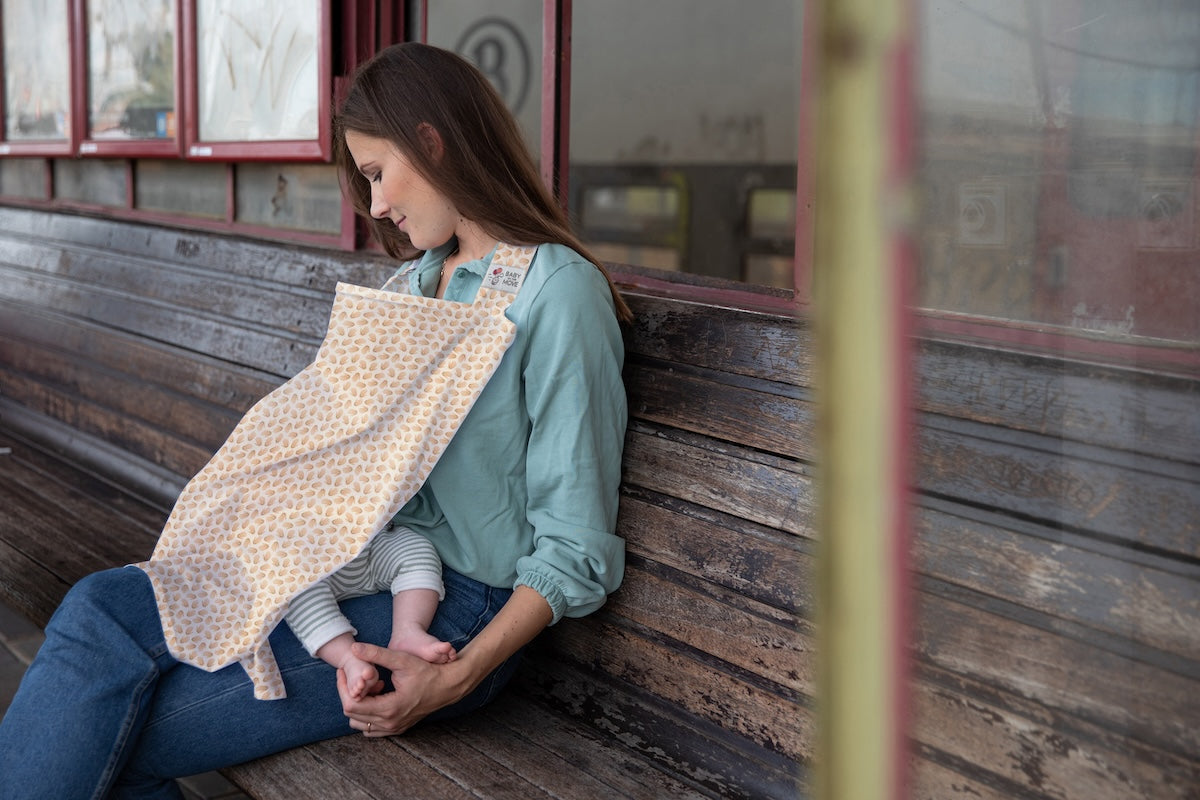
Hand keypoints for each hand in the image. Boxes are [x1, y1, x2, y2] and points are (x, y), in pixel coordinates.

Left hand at [337, 642, 466, 736]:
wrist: (448, 686)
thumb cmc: (427, 671)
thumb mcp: (401, 660)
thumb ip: (376, 653)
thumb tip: (354, 648)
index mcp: (388, 708)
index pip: (351, 704)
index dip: (342, 687)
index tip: (343, 672)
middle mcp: (390, 722)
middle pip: (352, 715)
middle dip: (349, 694)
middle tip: (355, 676)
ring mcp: (394, 728)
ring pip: (359, 724)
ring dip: (359, 705)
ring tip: (369, 687)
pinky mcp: (397, 729)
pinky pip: (371, 728)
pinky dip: (367, 714)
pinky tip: (377, 696)